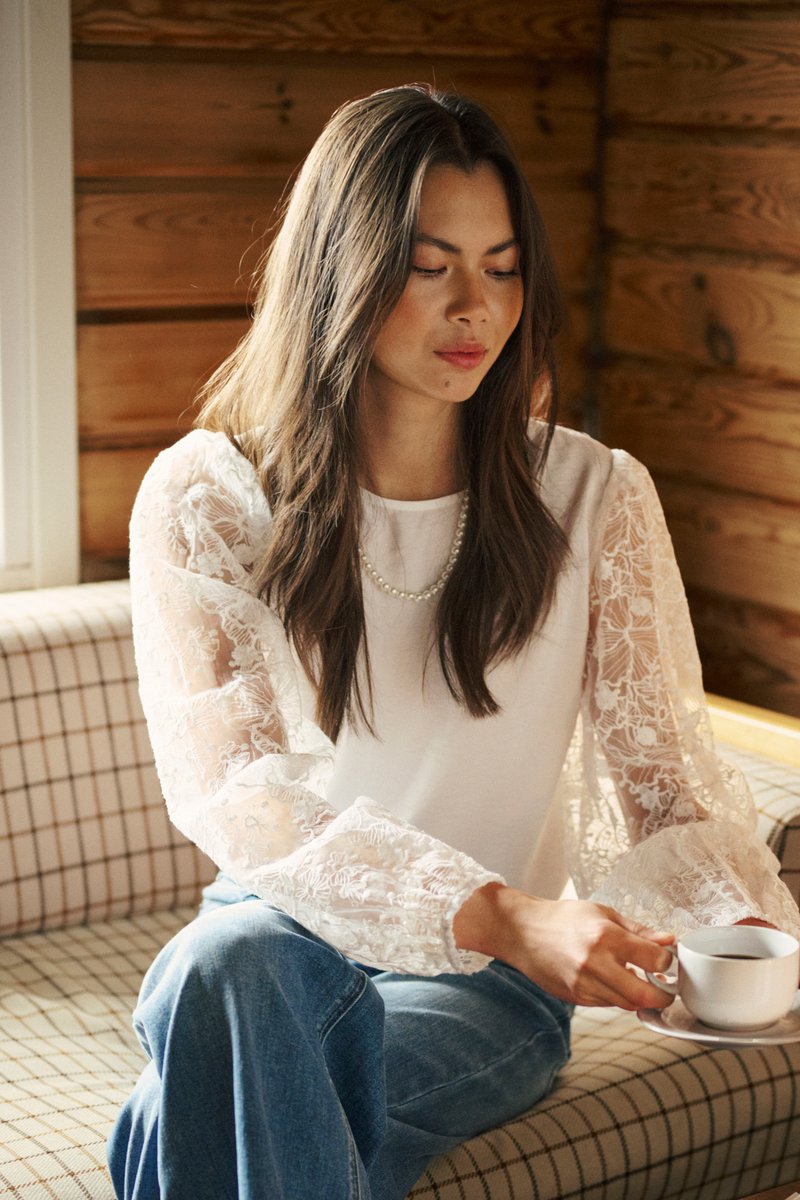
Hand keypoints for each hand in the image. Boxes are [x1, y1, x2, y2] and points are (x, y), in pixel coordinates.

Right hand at [454, 883, 675, 1010]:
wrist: (523, 932)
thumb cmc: (563, 918)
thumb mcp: (603, 913)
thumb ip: (638, 931)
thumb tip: (668, 941)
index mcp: (605, 936)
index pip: (653, 960)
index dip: (667, 962)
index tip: (666, 959)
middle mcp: (595, 963)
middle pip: (644, 995)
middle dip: (662, 995)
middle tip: (665, 987)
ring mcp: (584, 984)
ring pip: (627, 1004)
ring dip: (639, 996)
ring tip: (638, 980)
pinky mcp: (575, 997)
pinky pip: (607, 1004)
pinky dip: (616, 996)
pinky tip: (613, 981)